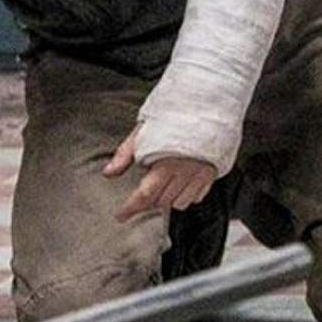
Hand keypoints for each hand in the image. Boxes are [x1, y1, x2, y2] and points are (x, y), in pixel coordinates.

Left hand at [104, 126, 218, 221]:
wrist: (207, 105)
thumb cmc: (174, 115)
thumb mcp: (144, 130)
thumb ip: (126, 154)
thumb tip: (108, 173)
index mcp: (165, 162)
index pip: (145, 194)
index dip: (131, 208)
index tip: (121, 215)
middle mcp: (184, 172)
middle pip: (161, 202)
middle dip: (149, 201)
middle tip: (143, 192)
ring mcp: (200, 174)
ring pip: (180, 203)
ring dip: (169, 199)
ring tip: (164, 185)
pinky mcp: (212, 173)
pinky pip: (197, 197)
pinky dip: (187, 195)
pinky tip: (181, 182)